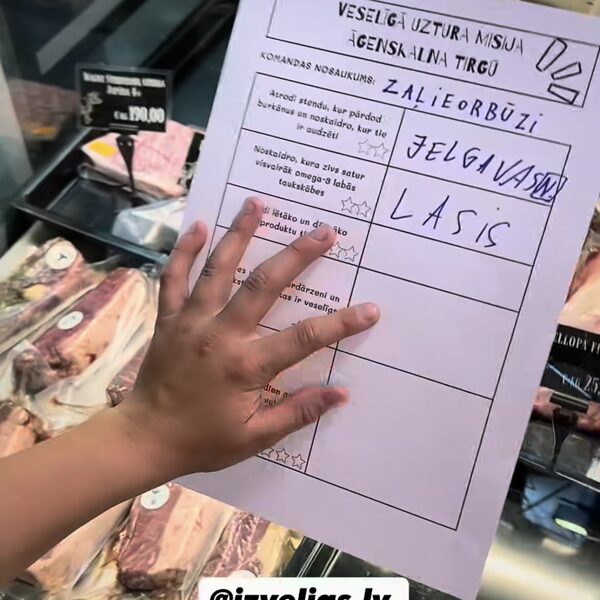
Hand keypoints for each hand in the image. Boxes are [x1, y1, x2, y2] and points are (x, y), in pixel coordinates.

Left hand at [115, 197, 379, 478]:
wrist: (145, 438)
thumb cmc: (203, 440)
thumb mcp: (254, 438)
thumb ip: (297, 413)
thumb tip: (341, 393)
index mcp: (245, 366)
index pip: (304, 339)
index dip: (341, 324)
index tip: (370, 309)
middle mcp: (220, 335)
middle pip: (264, 286)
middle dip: (297, 255)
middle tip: (324, 231)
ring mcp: (191, 321)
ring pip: (218, 270)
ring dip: (239, 235)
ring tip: (257, 204)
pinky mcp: (169, 318)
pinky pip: (174, 278)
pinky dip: (185, 251)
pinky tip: (198, 226)